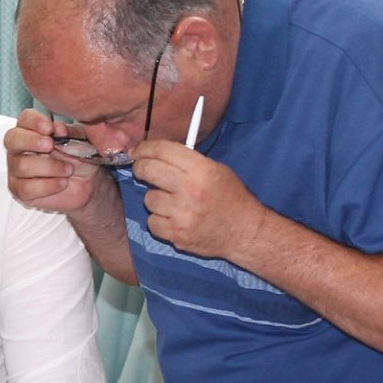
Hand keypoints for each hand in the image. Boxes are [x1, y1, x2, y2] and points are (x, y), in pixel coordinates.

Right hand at [5, 108, 108, 214]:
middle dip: (31, 141)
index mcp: (32, 130)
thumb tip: (58, 128)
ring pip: (22, 165)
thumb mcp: (80, 141)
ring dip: (50, 167)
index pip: (24, 119)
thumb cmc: (78, 159)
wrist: (86, 184)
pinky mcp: (19, 191)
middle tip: (50, 145)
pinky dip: (48, 185)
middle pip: (12, 139)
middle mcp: (19, 149)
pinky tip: (62, 183)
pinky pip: (26, 188)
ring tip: (68, 169)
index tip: (49, 128)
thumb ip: (69, 132)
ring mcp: (16, 170)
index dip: (34, 121)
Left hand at [131, 139, 266, 260]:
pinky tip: (173, 218)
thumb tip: (155, 153)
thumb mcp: (217, 170)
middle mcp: (190, 190)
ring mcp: (182, 214)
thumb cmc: (231, 198)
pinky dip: (159, 221)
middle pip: (148, 170)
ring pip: (149, 199)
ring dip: (156, 199)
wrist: (244, 232)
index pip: (163, 150)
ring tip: (172, 202)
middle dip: (141, 168)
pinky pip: (152, 222)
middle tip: (143, 170)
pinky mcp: (176, 234)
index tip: (138, 151)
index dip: (145, 148)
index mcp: (201, 170)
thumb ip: (188, 161)